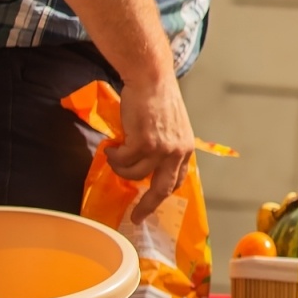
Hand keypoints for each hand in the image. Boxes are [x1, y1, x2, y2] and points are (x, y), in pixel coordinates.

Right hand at [104, 73, 194, 222]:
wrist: (151, 80)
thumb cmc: (158, 100)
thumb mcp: (170, 128)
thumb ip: (164, 148)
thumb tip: (148, 167)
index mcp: (185, 150)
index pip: (176, 181)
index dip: (162, 195)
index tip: (150, 207)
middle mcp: (177, 152)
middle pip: (162, 189)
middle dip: (147, 206)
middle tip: (136, 217)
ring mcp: (161, 149)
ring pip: (134, 174)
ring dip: (120, 168)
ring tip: (115, 155)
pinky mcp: (144, 143)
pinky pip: (123, 161)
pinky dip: (113, 156)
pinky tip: (112, 146)